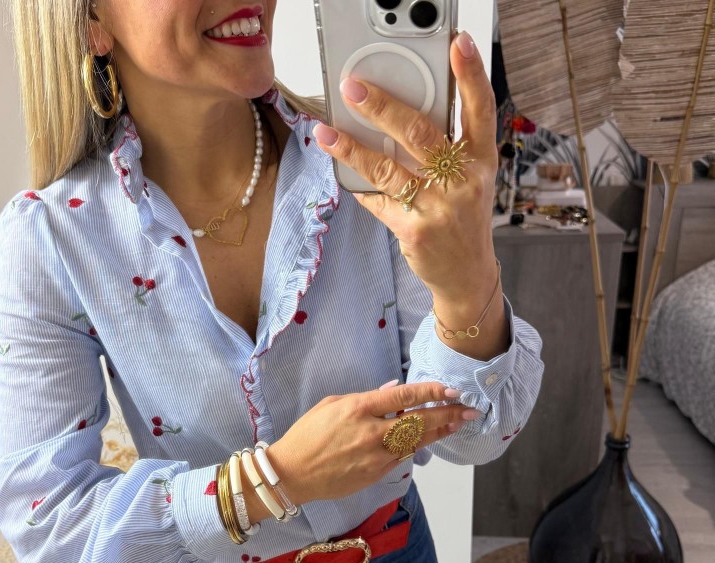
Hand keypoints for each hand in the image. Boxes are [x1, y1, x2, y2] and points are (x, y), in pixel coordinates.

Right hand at [263, 381, 480, 506]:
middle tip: (470, 408)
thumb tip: (393, 390)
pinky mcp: (376, 473)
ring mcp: (376, 456)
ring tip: (461, 422)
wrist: (292, 473)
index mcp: (359, 408)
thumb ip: (366, 397)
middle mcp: (372, 432)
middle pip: (420, 421)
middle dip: (448, 413)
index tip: (451, 389)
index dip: (431, 392)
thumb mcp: (331, 404)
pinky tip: (433, 439)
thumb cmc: (307, 435)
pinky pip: (404, 457)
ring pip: (418, 441)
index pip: (404, 397)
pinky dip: (420, 446)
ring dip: (442, 431)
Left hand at [312, 31, 498, 303]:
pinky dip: (358, 185)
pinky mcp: (414, 228)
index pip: (480, 110)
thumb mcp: (469, 181)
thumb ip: (444, 151)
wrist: (466, 273)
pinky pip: (377, 200)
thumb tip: (394, 119)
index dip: (471, 75)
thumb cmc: (463, 220)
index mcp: (480, 161)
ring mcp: (439, 206)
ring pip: (388, 168)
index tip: (459, 43)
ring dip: (352, 148)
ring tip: (326, 132)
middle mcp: (463, 180)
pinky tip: (341, 170)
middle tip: (354, 88)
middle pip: (419, 133)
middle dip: (383, 106)